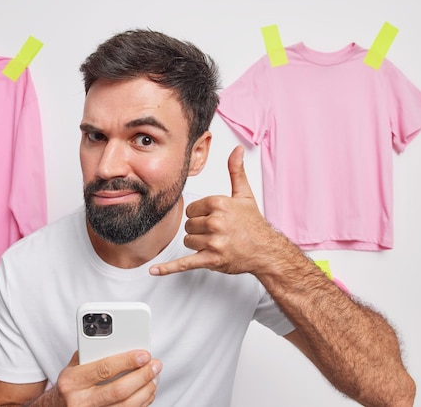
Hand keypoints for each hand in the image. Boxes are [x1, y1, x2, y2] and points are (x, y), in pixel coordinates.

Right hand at [54, 350, 161, 406]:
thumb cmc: (70, 384)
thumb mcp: (72, 366)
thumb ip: (91, 354)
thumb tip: (119, 340)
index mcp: (72, 381)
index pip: (104, 369)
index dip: (127, 361)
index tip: (144, 355)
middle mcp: (80, 401)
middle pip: (119, 390)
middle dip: (142, 376)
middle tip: (155, 365)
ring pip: (126, 405)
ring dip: (145, 391)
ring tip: (154, 378)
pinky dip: (141, 403)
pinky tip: (147, 392)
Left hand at [150, 145, 278, 275]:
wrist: (266, 251)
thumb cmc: (253, 224)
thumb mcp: (244, 195)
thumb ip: (236, 171)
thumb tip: (236, 150)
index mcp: (218, 204)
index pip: (191, 209)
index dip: (201, 214)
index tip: (215, 218)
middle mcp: (215, 222)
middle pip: (188, 225)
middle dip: (199, 230)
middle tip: (218, 232)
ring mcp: (213, 242)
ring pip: (188, 241)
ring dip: (198, 244)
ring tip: (216, 243)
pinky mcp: (211, 260)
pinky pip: (184, 263)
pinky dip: (168, 268)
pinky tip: (153, 270)